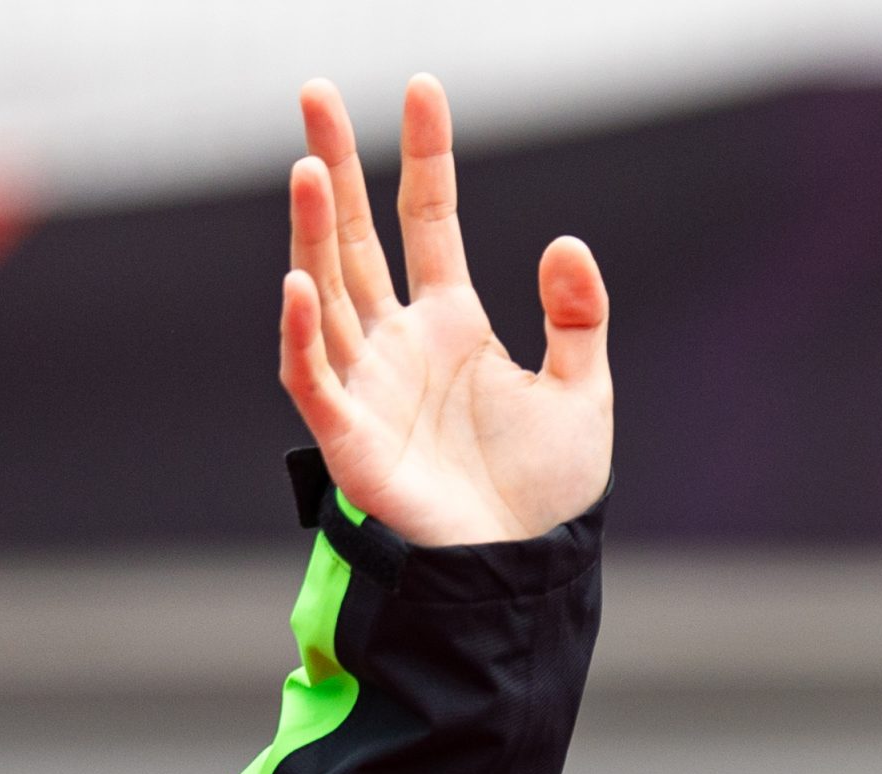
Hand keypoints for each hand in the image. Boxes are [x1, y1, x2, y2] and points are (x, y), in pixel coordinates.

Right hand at [279, 75, 610, 546]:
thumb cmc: (545, 495)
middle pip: (358, 238)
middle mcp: (399, 344)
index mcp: (452, 326)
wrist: (523, 574)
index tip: (423, 91)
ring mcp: (368, 386)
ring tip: (310, 168)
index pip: (429, 221)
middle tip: (317, 93)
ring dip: (314, 231)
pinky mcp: (349, 438)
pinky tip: (298, 280)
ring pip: (327, 291)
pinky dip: (302, 330)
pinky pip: (314, 374)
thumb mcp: (583, 393)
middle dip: (338, 166)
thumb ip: (578, 317)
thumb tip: (566, 241)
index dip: (425, 158)